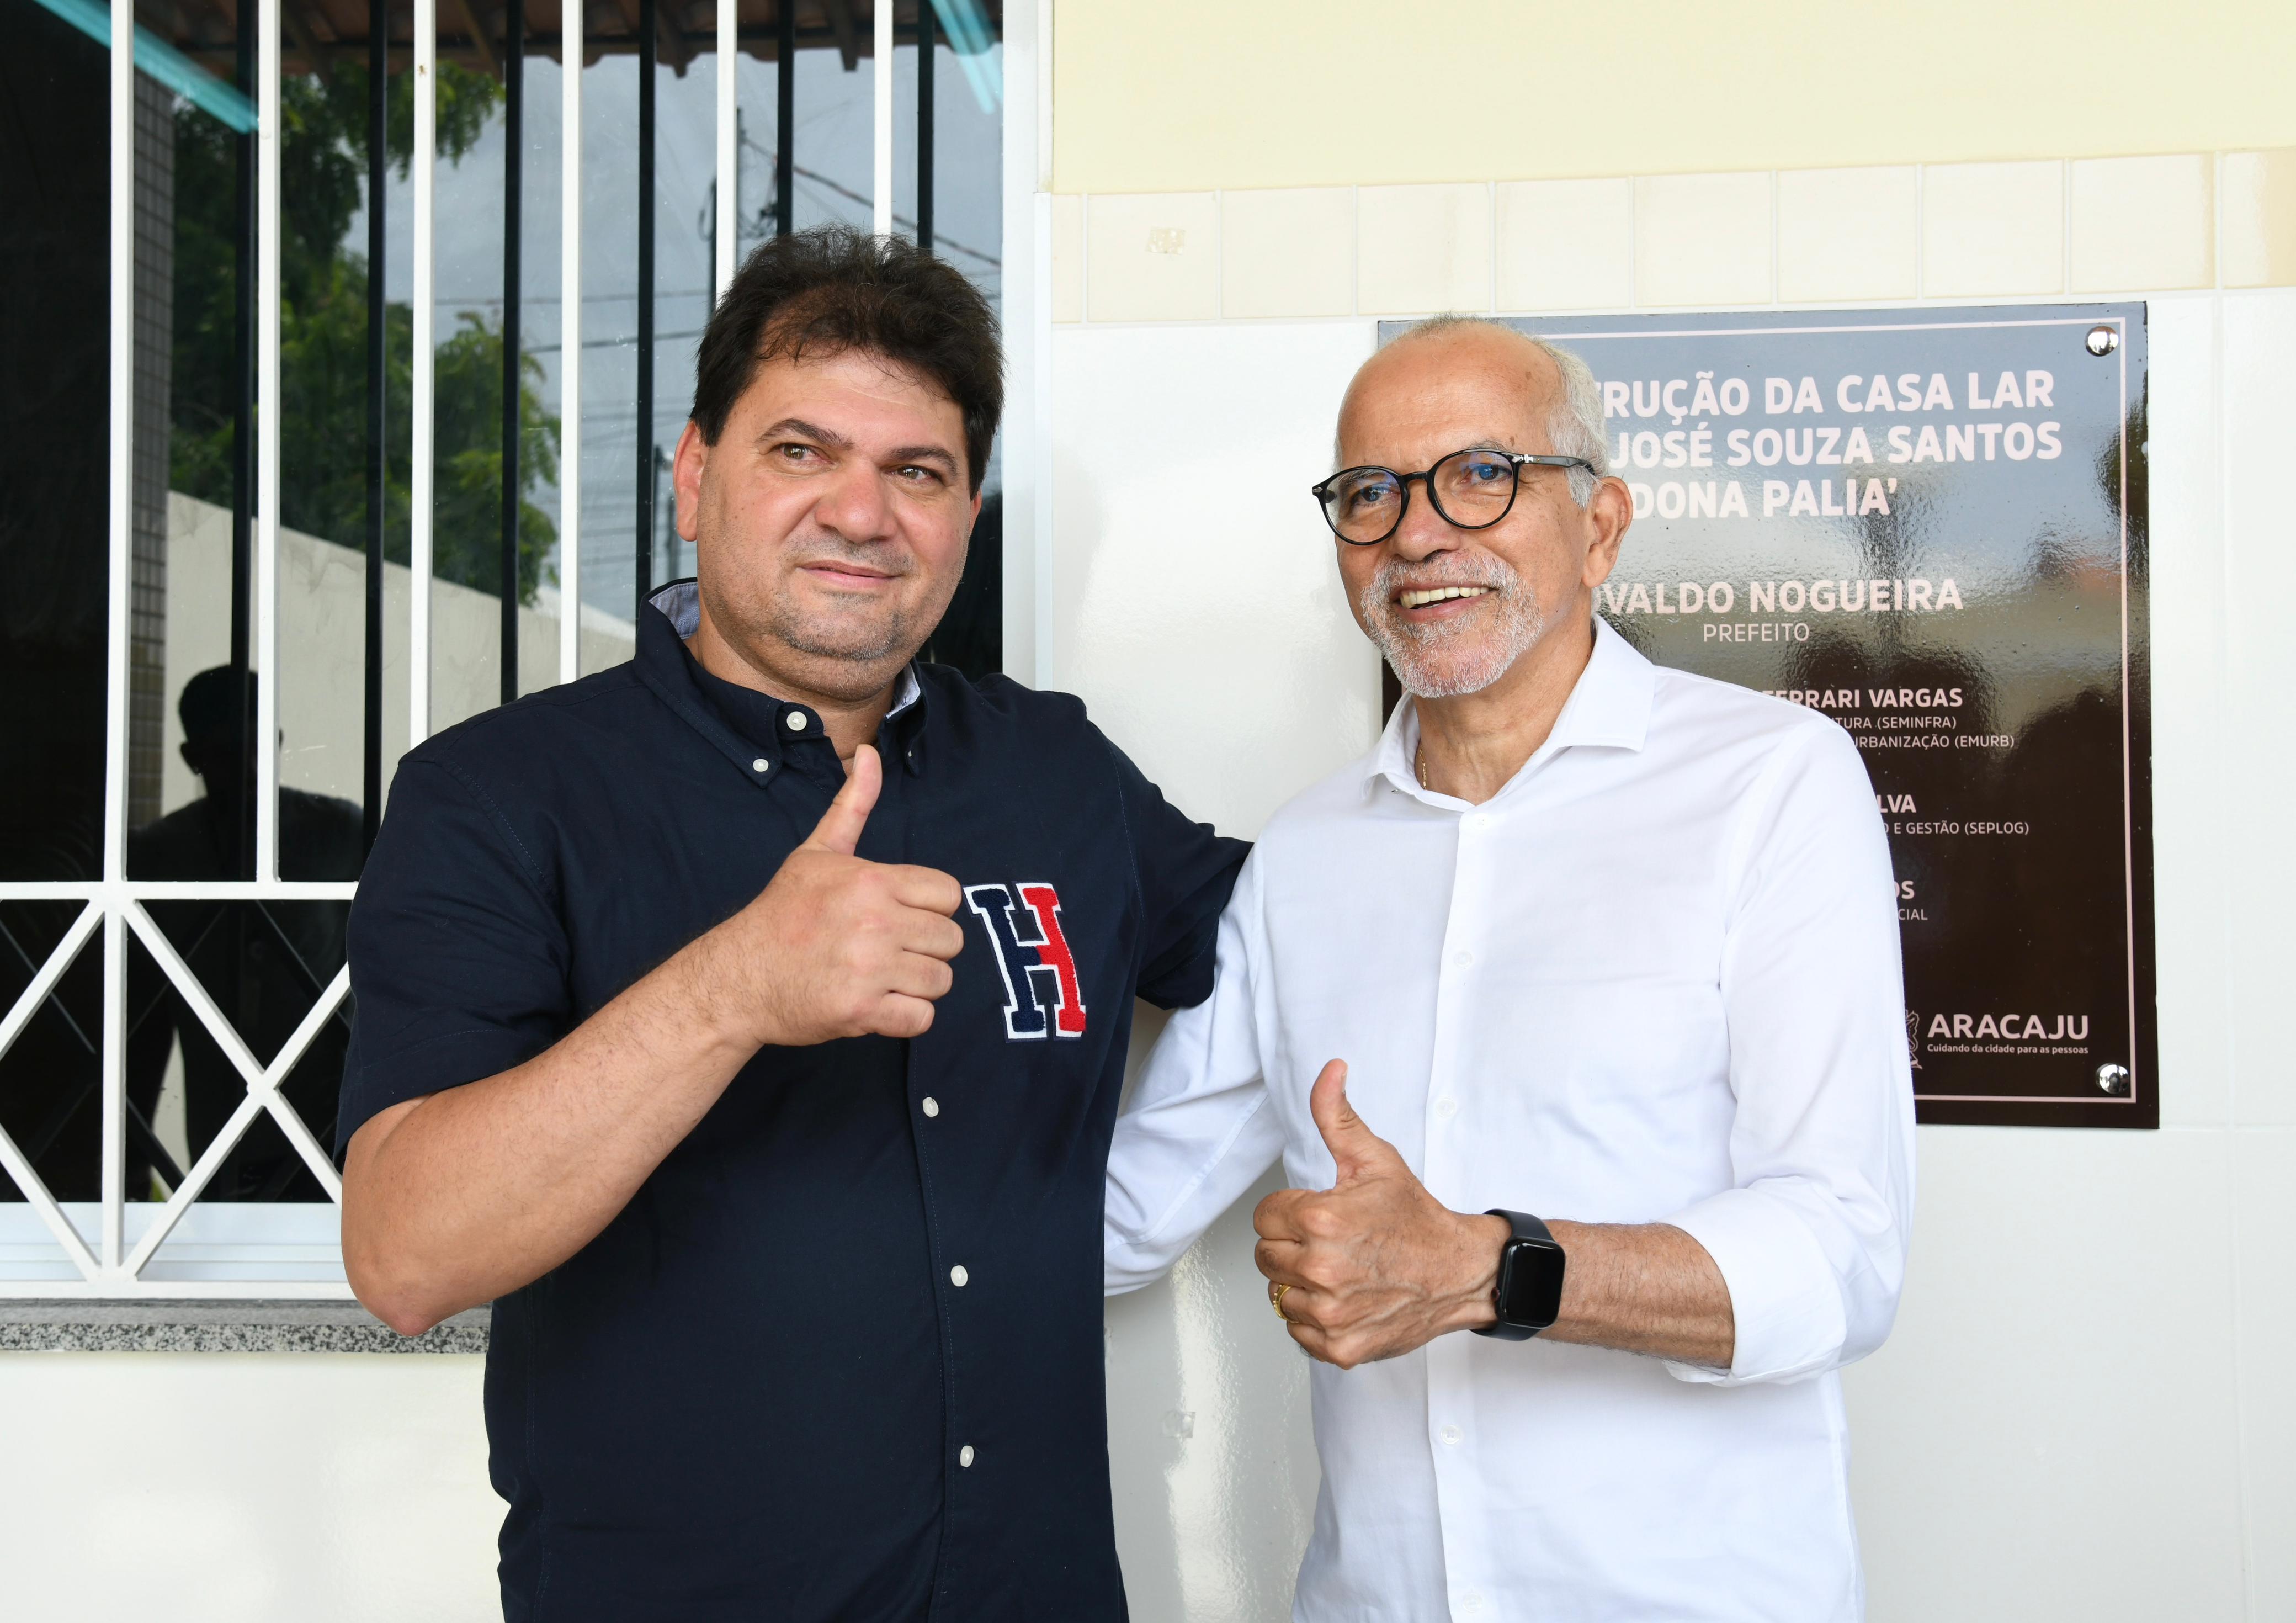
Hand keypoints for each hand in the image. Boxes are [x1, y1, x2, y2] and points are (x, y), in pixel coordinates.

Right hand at [695, 744, 964, 1046]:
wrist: (737, 977)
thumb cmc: (783, 913)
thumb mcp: (817, 852)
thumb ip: (852, 805)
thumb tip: (868, 753)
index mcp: (872, 881)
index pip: (948, 895)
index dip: (929, 908)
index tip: (898, 916)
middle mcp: (875, 922)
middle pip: (951, 939)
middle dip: (925, 948)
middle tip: (888, 951)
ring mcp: (869, 969)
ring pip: (941, 979)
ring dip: (916, 984)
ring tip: (882, 977)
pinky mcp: (861, 1011)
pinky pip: (921, 1019)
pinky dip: (905, 1018)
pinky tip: (877, 1005)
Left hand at [1253, 1061, 1509, 1368]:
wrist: (1460, 1273)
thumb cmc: (1417, 1219)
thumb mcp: (1376, 1159)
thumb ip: (1338, 1115)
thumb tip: (1329, 1071)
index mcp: (1320, 1220)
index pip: (1263, 1217)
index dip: (1290, 1212)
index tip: (1320, 1216)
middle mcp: (1320, 1269)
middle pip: (1265, 1256)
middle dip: (1293, 1246)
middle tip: (1333, 1243)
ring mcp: (1329, 1313)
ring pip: (1279, 1295)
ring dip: (1303, 1284)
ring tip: (1342, 1271)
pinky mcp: (1339, 1347)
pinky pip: (1297, 1332)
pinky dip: (1316, 1320)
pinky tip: (1345, 1299)